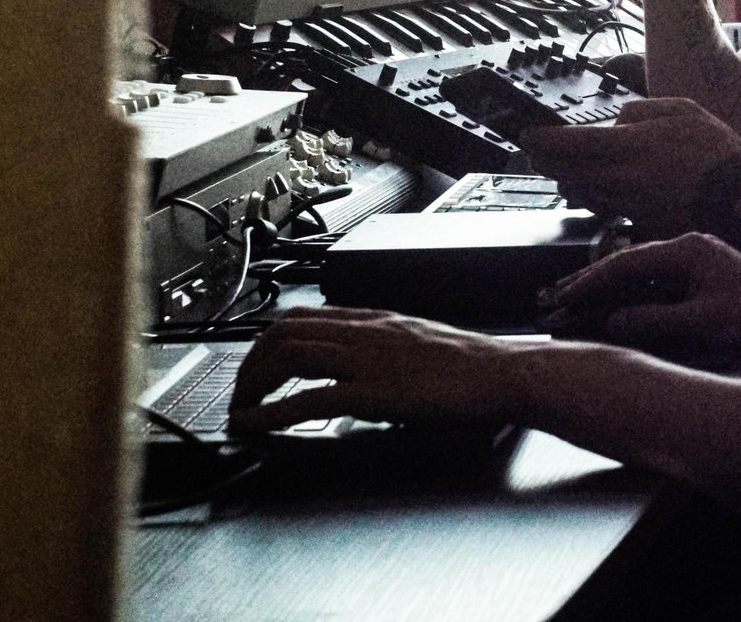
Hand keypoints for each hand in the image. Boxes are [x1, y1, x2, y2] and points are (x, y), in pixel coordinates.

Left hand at [228, 306, 529, 433]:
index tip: (256, 363)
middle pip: (287, 330)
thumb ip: (387, 346)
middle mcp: (365, 331)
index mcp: (377, 319)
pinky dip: (271, 413)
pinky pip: (309, 399)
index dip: (270, 339)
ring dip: (253, 384)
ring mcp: (367, 359)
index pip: (307, 316)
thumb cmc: (471, 364)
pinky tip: (255, 424)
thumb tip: (365, 364)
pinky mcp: (372, 392)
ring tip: (241, 408)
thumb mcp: (419, 341)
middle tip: (240, 390)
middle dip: (251, 360)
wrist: (500, 372)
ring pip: (290, 356)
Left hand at [519, 97, 740, 236]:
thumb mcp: (680, 110)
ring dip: (566, 181)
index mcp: (626, 146)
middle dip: (545, 161)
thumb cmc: (717, 152)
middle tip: (533, 153)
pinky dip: (594, 200)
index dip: (542, 139)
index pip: (569, 143)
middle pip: (566, 171)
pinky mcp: (639, 225)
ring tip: (558, 172)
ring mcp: (627, 205)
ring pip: (582, 194)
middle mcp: (619, 178)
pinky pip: (606, 211)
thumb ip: (640, 111)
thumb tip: (617, 122)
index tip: (527, 135)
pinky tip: (591, 194)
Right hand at [545, 232, 740, 353]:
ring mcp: (698, 258)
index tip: (564, 296)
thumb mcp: (702, 324)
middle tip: (559, 295)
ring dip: (613, 287)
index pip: (627, 262)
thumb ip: (654, 320)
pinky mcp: (704, 272)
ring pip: (643, 270)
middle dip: (595, 280)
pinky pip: (659, 279)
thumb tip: (612, 322)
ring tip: (580, 301)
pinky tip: (619, 306)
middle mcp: (690, 245)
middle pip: (631, 261)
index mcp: (687, 248)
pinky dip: (635, 292)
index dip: (592, 281)